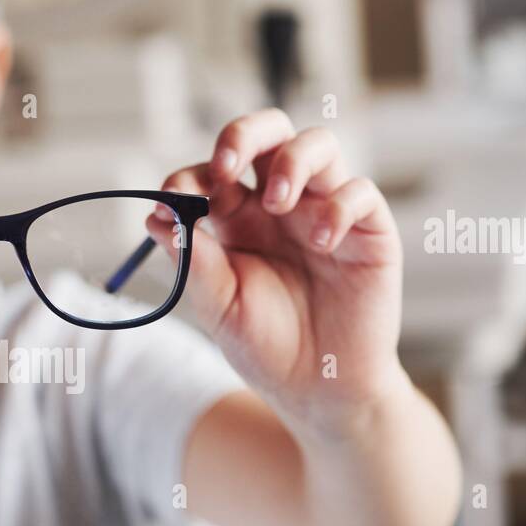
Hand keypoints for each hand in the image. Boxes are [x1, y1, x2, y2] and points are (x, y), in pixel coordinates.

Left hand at [150, 109, 408, 430]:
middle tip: (227, 166)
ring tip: (277, 203)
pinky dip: (338, 206)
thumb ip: (193, 261)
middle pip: (268, 134)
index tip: (176, 197)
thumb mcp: (219, 307)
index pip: (215, 171)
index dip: (192, 175)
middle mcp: (282, 206)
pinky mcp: (368, 231)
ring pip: (318, 145)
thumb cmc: (266, 348)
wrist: (317, 391)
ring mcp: (326, 211)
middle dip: (244, 135)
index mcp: (238, 219)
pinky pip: (360, 191)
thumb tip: (157, 215)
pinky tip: (320, 243)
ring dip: (292, 161)